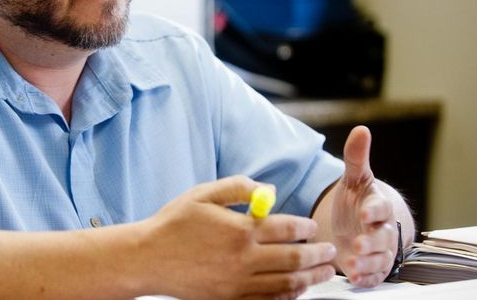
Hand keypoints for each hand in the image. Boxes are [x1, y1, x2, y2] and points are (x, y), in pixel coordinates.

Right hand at [139, 175, 336, 299]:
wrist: (147, 258)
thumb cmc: (173, 224)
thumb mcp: (202, 194)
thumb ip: (237, 187)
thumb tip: (269, 190)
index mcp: (239, 229)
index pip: (287, 228)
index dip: (305, 226)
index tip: (313, 226)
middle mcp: (243, 258)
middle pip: (294, 258)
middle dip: (317, 254)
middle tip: (329, 251)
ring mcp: (238, 283)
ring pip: (286, 283)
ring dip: (310, 278)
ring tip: (322, 272)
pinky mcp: (230, 299)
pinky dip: (287, 296)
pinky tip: (295, 290)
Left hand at [330, 125, 398, 286]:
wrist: (358, 224)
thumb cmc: (356, 200)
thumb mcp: (353, 179)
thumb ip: (355, 157)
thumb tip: (361, 129)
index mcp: (377, 206)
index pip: (380, 208)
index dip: (373, 211)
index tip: (364, 213)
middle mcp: (382, 230)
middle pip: (381, 237)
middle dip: (370, 242)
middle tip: (357, 245)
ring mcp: (378, 250)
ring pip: (378, 259)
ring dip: (367, 263)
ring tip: (352, 265)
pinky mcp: (372, 267)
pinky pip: (374, 276)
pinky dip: (366, 279)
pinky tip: (355, 279)